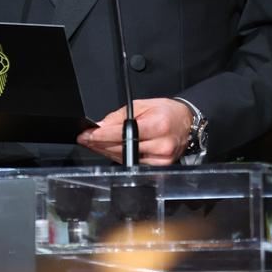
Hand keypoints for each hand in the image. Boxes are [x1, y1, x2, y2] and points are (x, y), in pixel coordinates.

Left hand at [76, 98, 191, 165]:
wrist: (186, 122)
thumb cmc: (167, 111)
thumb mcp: (143, 104)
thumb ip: (119, 116)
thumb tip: (100, 126)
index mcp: (158, 125)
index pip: (123, 133)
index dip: (102, 135)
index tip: (88, 135)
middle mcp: (161, 145)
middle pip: (122, 148)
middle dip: (99, 144)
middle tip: (85, 139)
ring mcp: (161, 159)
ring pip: (125, 158)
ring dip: (106, 151)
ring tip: (93, 144)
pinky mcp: (160, 167)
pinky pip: (133, 163)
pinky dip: (118, 157)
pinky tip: (108, 150)